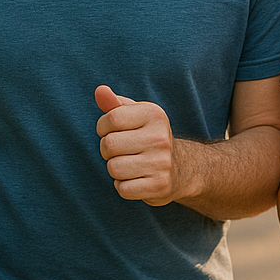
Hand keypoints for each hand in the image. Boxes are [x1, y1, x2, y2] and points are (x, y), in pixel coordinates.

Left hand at [95, 85, 176, 205]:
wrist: (180, 168)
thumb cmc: (148, 137)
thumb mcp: (135, 116)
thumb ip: (113, 104)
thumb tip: (99, 90)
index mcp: (154, 114)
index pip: (110, 119)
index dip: (103, 128)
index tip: (115, 132)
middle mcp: (160, 137)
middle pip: (109, 145)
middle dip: (108, 150)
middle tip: (123, 151)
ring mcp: (162, 162)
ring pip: (113, 168)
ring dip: (116, 169)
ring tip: (131, 165)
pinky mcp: (160, 185)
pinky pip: (122, 189)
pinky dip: (124, 186)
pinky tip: (137, 180)